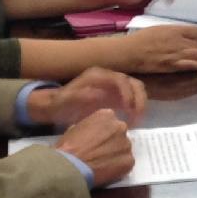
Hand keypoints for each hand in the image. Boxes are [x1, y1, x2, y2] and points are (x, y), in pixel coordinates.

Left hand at [27, 68, 146, 127]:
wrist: (56, 106)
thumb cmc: (60, 104)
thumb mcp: (66, 100)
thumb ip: (80, 96)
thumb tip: (97, 93)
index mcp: (97, 76)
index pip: (121, 80)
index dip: (128, 93)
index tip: (129, 110)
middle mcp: (108, 77)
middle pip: (133, 83)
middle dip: (139, 100)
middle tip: (138, 118)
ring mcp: (113, 86)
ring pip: (136, 90)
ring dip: (140, 104)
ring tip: (136, 121)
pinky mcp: (115, 96)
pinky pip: (132, 99)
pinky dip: (136, 109)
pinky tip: (132, 121)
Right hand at [54, 108, 134, 187]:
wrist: (71, 166)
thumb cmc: (68, 146)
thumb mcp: (75, 128)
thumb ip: (89, 127)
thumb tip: (91, 133)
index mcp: (107, 115)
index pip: (110, 121)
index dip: (103, 132)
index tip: (97, 140)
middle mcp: (121, 126)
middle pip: (119, 134)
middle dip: (112, 142)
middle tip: (101, 152)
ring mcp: (127, 144)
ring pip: (123, 148)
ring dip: (116, 154)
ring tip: (103, 163)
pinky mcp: (130, 160)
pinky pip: (126, 163)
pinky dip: (119, 167)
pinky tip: (107, 170)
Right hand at [121, 24, 196, 73]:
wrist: (130, 51)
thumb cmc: (142, 38)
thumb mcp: (159, 28)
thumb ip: (172, 30)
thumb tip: (184, 33)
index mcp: (173, 30)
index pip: (195, 31)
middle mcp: (177, 41)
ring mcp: (175, 54)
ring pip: (196, 55)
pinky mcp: (171, 65)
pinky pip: (188, 65)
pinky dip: (196, 65)